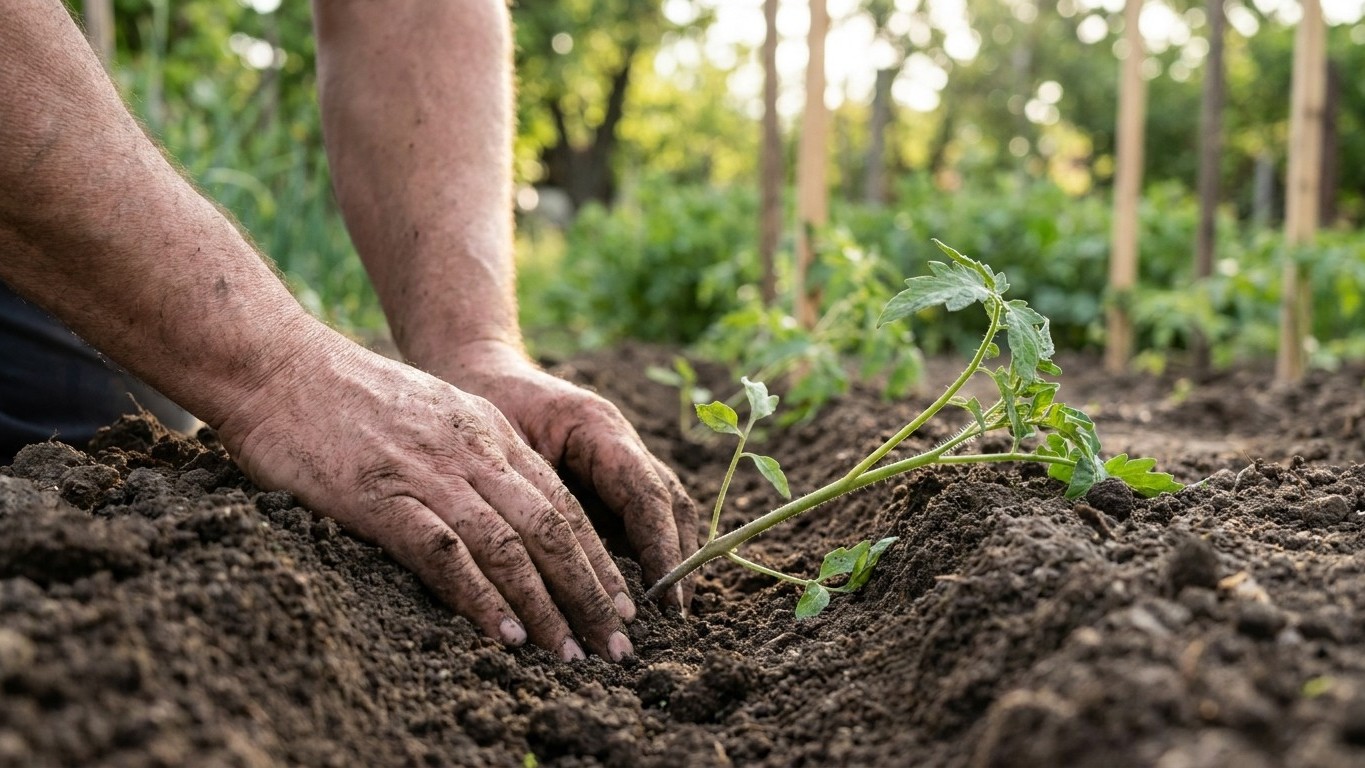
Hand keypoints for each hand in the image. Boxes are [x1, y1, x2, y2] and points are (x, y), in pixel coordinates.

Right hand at [216, 332, 634, 661]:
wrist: (275, 365)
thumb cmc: (344, 396)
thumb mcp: (431, 412)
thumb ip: (470, 456)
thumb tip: (503, 514)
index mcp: (489, 432)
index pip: (563, 503)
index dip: (599, 559)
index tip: (622, 605)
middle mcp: (472, 450)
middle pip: (553, 529)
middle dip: (592, 592)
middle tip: (617, 645)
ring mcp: (428, 472)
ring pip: (511, 546)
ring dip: (547, 606)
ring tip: (570, 652)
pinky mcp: (380, 495)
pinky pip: (445, 553)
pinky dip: (480, 597)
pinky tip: (503, 633)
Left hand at [432, 341, 699, 609]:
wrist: (480, 373)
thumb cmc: (483, 404)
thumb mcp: (499, 444)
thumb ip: (529, 496)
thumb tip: (547, 563)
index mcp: (599, 428)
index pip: (645, 493)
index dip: (659, 547)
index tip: (665, 596)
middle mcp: (621, 443)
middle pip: (670, 503)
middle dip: (677, 558)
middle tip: (674, 615)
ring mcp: (621, 460)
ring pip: (665, 511)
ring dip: (671, 558)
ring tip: (668, 612)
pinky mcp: (610, 479)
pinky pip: (643, 517)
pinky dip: (649, 554)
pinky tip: (642, 594)